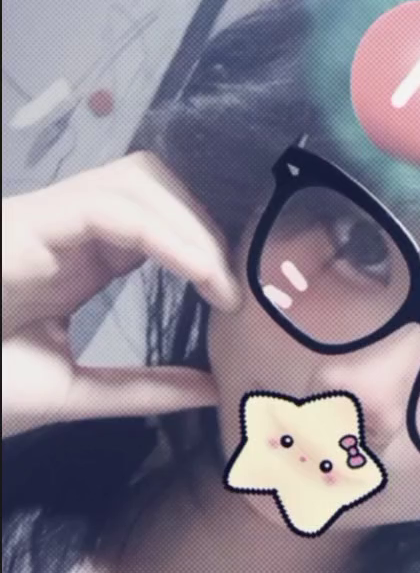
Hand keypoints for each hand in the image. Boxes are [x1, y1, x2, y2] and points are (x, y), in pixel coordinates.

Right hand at [2, 151, 240, 437]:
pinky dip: (166, 234)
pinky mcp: (27, 223)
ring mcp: (43, 220)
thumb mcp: (76, 392)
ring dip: (191, 226)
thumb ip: (142, 388)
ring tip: (222, 285)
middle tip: (237, 285)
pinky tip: (199, 275)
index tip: (238, 299)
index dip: (203, 245)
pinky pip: (110, 206)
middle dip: (205, 224)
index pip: (155, 220)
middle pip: (153, 183)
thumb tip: (213, 388)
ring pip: (137, 179)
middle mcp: (64, 230)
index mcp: (77, 261)